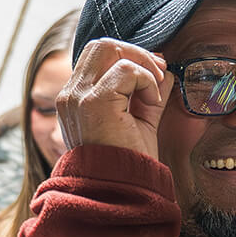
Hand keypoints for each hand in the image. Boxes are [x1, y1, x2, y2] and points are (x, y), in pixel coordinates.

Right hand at [55, 39, 171, 160]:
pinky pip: (126, 69)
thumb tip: (164, 67)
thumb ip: (147, 92)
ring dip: (140, 64)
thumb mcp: (139, 120)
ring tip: (153, 92)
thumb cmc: (126, 163)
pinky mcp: (92, 102)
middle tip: (156, 76)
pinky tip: (151, 104)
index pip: (98, 58)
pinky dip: (146, 80)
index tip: (153, 78)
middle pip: (101, 45)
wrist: (119, 191)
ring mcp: (78, 97)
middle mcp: (70, 95)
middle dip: (134, 53)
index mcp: (75, 99)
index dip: (129, 59)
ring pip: (109, 48)